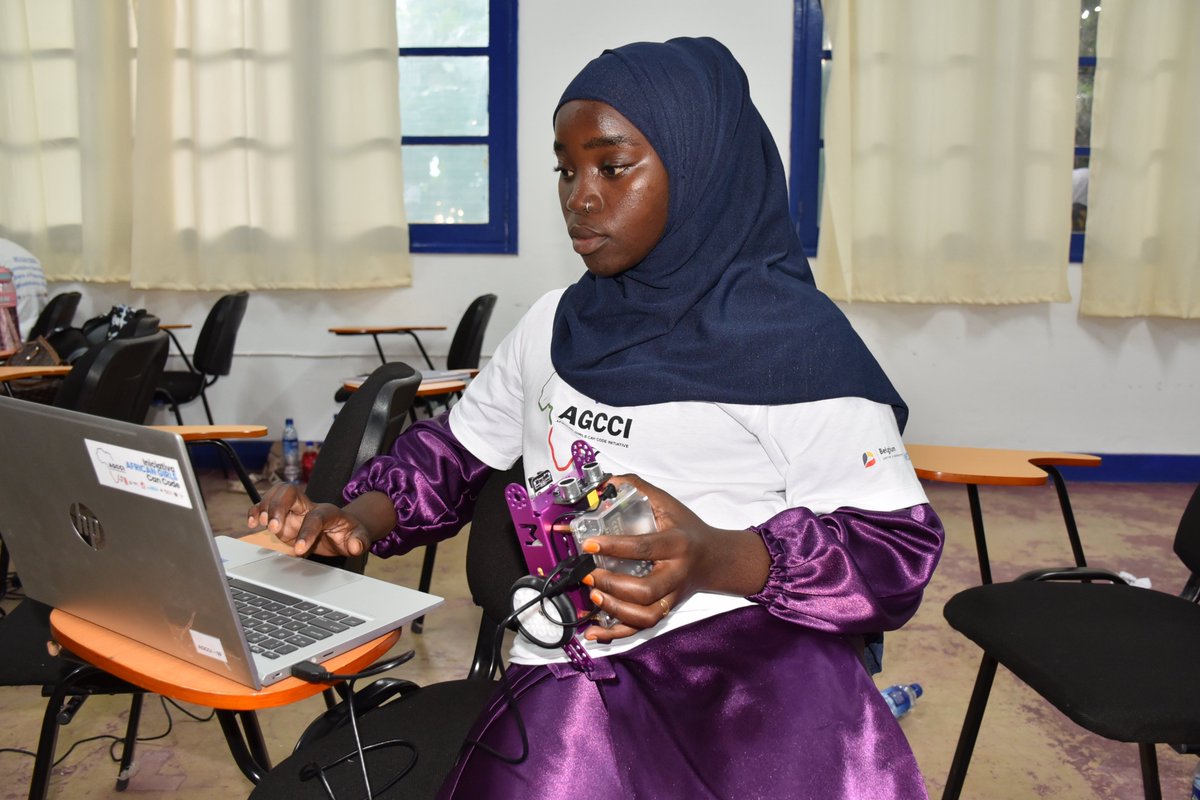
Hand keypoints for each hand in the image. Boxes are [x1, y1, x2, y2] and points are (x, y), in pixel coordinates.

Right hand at [247, 483, 373, 557]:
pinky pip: (266, 505)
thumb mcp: (359, 538)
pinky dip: (256, 510)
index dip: (307, 531)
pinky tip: (252, 522)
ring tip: (260, 523)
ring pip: (277, 493)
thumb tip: (356, 545)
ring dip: (265, 506)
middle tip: (273, 529)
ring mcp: (294, 510)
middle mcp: (309, 506)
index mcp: (328, 512)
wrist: (342, 529)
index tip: (300, 549)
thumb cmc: (349, 533)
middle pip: (291, 492)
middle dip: (278, 507)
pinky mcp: (283, 516)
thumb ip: (360, 541)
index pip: (316, 516)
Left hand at [578, 474, 768, 642]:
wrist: (715, 559)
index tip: (589, 543)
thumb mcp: (668, 504)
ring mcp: (672, 597)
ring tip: (594, 595)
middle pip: (646, 590)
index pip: (645, 547)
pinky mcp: (665, 610)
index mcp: (678, 544)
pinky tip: (594, 631)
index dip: (615, 547)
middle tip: (589, 573)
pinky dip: (615, 634)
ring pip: (644, 616)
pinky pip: (641, 629)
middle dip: (612, 584)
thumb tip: (607, 482)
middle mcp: (676, 574)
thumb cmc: (689, 531)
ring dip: (614, 610)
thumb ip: (638, 489)